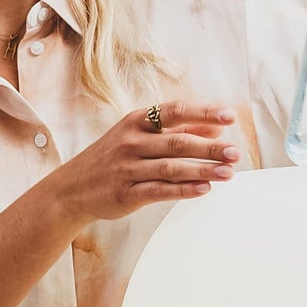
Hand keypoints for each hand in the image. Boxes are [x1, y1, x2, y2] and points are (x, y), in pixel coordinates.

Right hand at [51, 102, 239, 221]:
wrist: (71, 189)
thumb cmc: (112, 159)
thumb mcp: (138, 137)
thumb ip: (176, 131)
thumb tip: (215, 127)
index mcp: (135, 122)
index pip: (174, 112)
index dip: (203, 114)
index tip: (229, 117)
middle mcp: (131, 142)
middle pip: (177, 142)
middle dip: (209, 147)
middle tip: (235, 152)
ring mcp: (127, 169)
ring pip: (171, 168)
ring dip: (203, 170)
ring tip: (228, 173)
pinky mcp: (126, 194)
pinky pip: (159, 191)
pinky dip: (183, 190)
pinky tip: (204, 190)